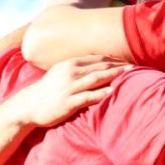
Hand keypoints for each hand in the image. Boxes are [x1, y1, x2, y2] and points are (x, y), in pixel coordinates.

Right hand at [9, 55, 127, 126]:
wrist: (28, 105)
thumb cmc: (48, 90)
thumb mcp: (61, 73)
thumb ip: (78, 68)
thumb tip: (99, 66)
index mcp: (69, 64)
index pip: (97, 58)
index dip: (115, 59)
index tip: (130, 60)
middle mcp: (70, 72)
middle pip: (100, 66)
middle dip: (119, 65)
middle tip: (136, 66)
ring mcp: (69, 87)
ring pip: (96, 78)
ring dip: (114, 75)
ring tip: (130, 74)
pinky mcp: (68, 102)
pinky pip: (88, 96)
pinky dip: (101, 93)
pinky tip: (113, 91)